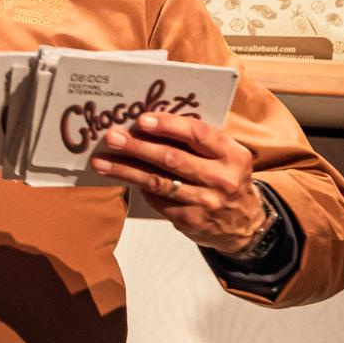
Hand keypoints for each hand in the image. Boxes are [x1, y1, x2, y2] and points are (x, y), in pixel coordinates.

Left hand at [89, 114, 266, 253]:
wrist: (243, 222)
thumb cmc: (223, 176)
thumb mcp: (224, 156)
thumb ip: (196, 140)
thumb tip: (148, 122)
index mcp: (233, 155)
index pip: (198, 134)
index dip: (168, 126)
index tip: (141, 120)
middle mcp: (222, 178)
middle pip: (172, 159)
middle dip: (138, 146)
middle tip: (111, 137)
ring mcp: (206, 202)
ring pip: (158, 182)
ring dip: (125, 170)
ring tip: (100, 161)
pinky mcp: (190, 219)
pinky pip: (158, 199)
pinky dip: (137, 186)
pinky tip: (119, 177)